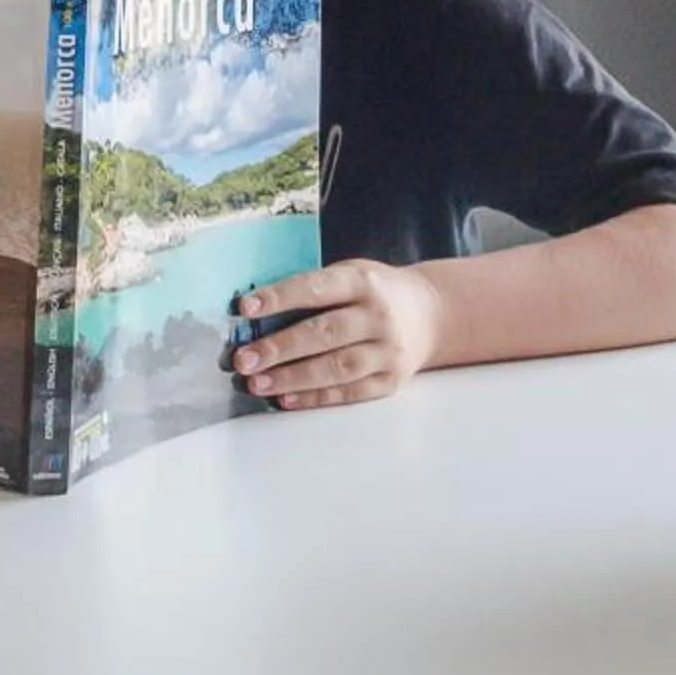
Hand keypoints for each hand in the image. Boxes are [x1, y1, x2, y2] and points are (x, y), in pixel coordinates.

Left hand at [231, 260, 443, 409]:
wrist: (431, 313)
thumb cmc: (375, 292)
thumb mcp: (351, 275)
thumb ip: (313, 290)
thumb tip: (256, 316)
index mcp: (363, 281)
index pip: (316, 288)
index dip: (280, 297)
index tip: (245, 308)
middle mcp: (378, 316)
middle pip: (325, 333)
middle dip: (280, 348)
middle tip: (244, 359)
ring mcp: (388, 351)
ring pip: (337, 368)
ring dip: (293, 378)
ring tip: (257, 383)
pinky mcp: (391, 380)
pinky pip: (349, 392)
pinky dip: (315, 397)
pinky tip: (285, 399)